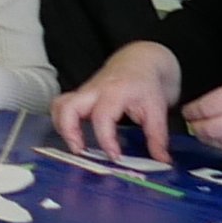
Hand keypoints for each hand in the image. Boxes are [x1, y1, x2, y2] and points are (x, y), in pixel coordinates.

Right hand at [51, 43, 180, 161]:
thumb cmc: (146, 84)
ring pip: (59, 106)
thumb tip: (162, 161)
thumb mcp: (157, 110)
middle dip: (69, 132)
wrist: (139, 61)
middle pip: (68, 107)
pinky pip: (61, 107)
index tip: (115, 157)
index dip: (106, 140)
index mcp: (115, 91)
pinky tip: (74, 136)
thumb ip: (157, 137)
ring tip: (76, 146)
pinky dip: (62, 122)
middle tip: (81, 151)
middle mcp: (94, 90)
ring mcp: (84, 92)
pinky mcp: (79, 96)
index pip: (102, 117)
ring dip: (62, 127)